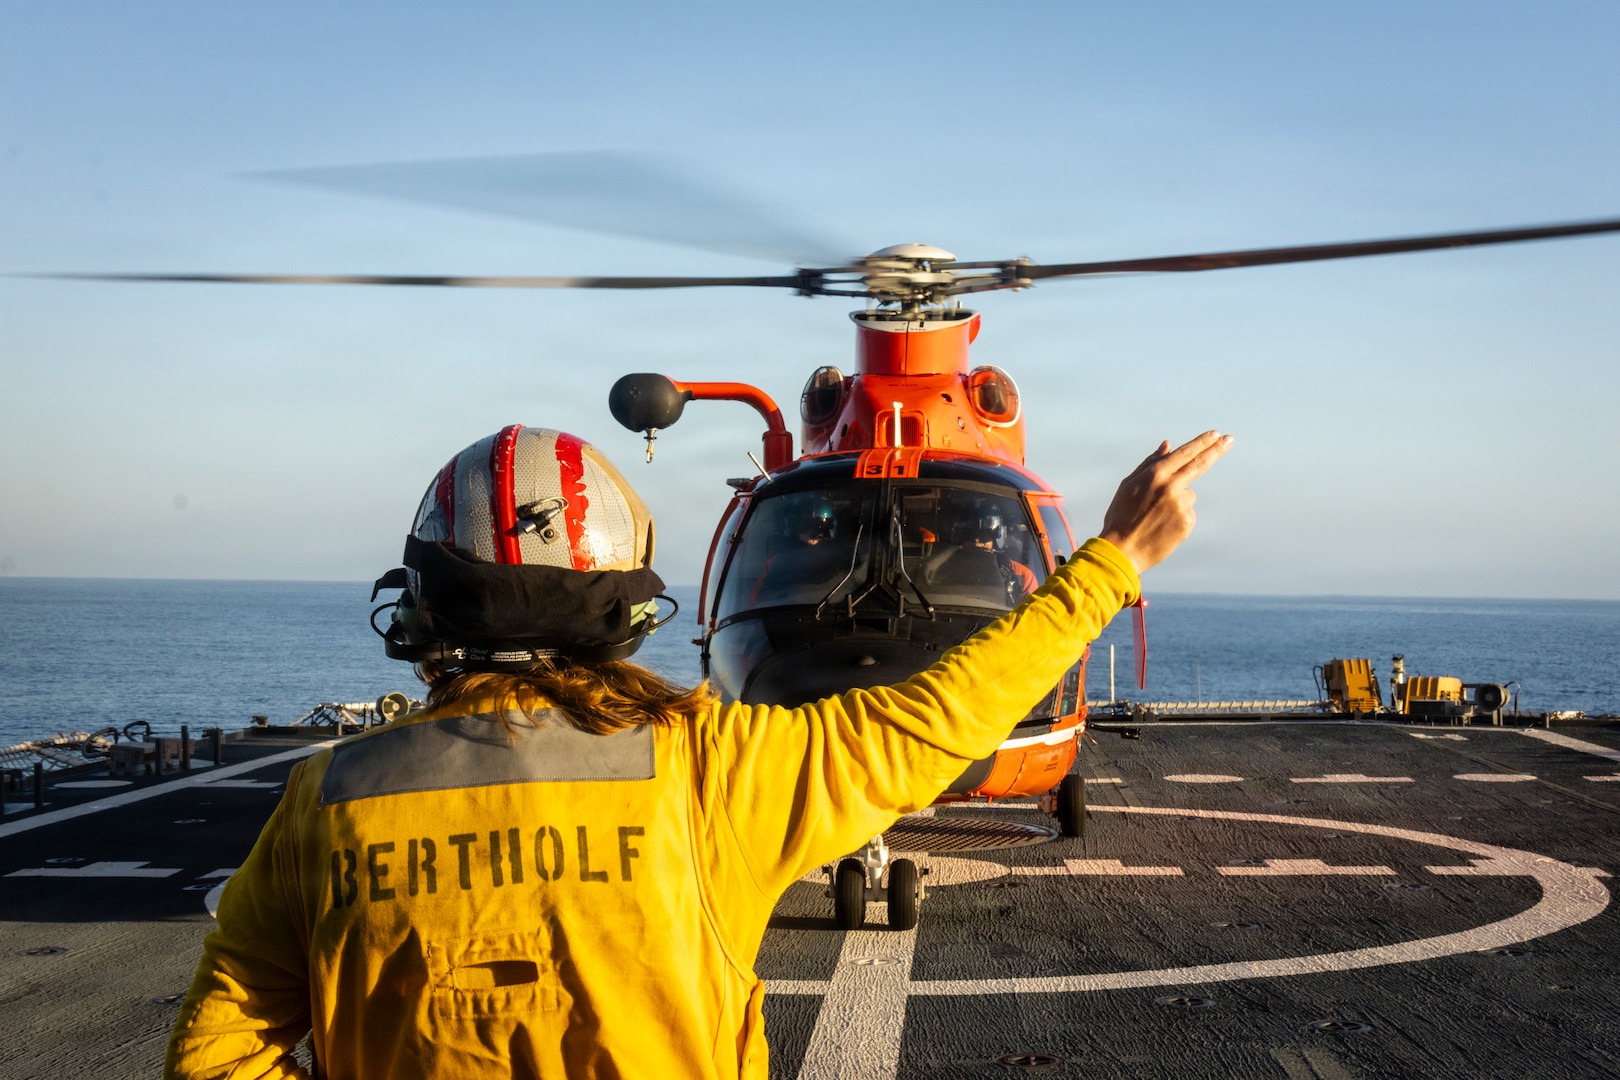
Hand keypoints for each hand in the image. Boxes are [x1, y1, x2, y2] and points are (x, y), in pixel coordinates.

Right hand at [1099, 430, 1232, 572]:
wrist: (1122, 550)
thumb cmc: (1121, 516)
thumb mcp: (1129, 485)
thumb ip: (1150, 463)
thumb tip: (1168, 445)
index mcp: (1154, 475)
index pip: (1184, 454)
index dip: (1201, 443)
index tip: (1216, 434)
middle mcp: (1170, 487)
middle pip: (1199, 464)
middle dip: (1216, 450)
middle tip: (1230, 439)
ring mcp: (1180, 506)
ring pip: (1188, 496)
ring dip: (1178, 501)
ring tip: (1156, 516)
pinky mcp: (1186, 523)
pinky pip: (1188, 514)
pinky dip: (1179, 519)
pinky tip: (1162, 527)